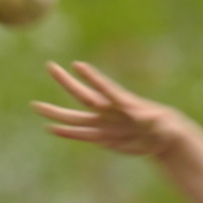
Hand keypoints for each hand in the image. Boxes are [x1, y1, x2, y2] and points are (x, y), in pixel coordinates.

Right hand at [32, 61, 182, 155]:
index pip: (106, 88)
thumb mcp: (163, 124)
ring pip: (76, 118)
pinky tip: (50, 129)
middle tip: (49, 65)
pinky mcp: (103, 137)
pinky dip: (67, 133)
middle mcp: (109, 111)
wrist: (161, 136)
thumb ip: (154, 120)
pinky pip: (81, 135)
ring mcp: (104, 123)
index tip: (78, 65)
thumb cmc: (166, 127)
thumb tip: (153, 118)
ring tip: (36, 106)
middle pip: (83, 95)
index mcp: (123, 103)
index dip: (93, 77)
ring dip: (57, 113)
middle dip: (66, 82)